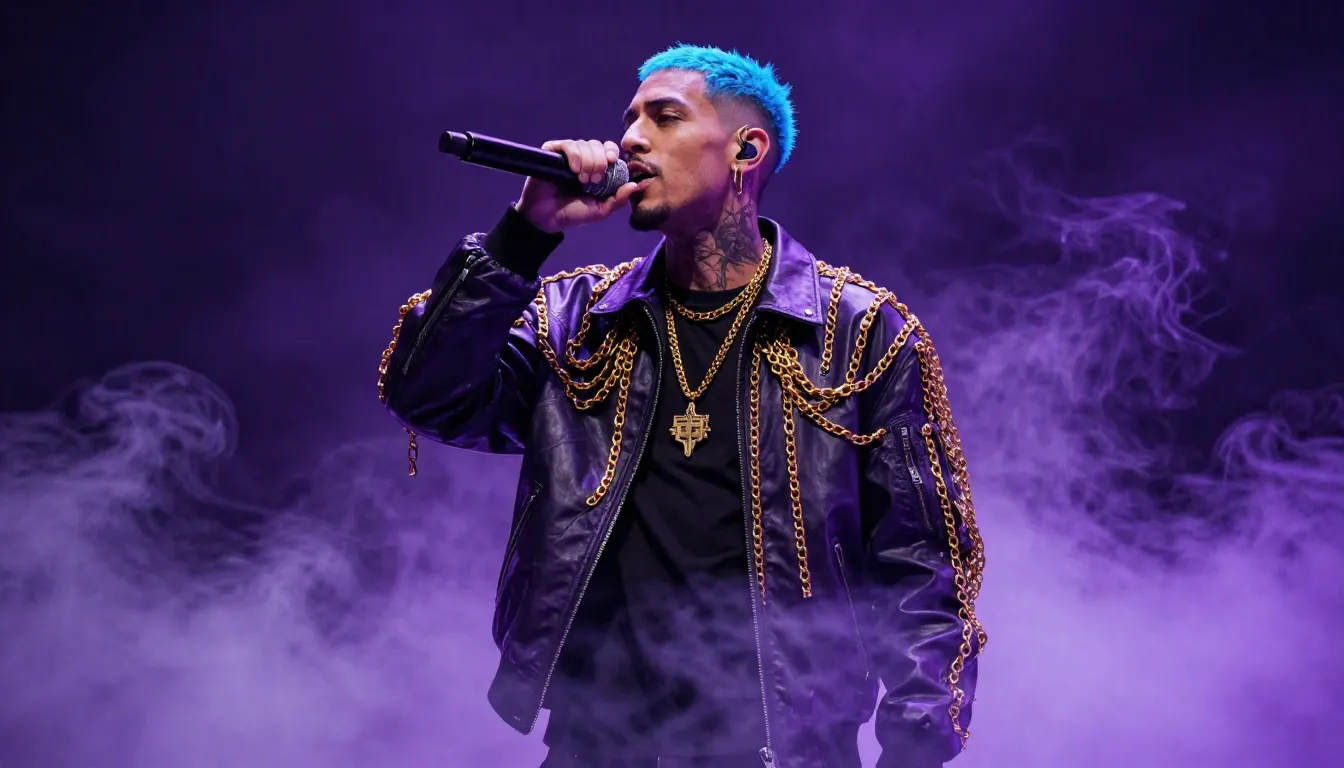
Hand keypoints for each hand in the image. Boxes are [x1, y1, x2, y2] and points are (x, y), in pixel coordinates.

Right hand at [516, 139, 643, 232]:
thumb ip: (619, 199)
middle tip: (594, 180)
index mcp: (595, 168)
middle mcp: (582, 159)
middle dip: (600, 161)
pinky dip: (574, 155)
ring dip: (587, 161)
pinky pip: (567, 145)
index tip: (612, 161)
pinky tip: (573, 170)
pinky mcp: (552, 153)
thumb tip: (637, 185)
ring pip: (584, 144)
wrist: (546, 218)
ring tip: (581, 180)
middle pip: (598, 145)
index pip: (608, 149)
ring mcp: (567, 156)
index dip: (612, 152)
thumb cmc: (572, 214)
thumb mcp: (600, 210)